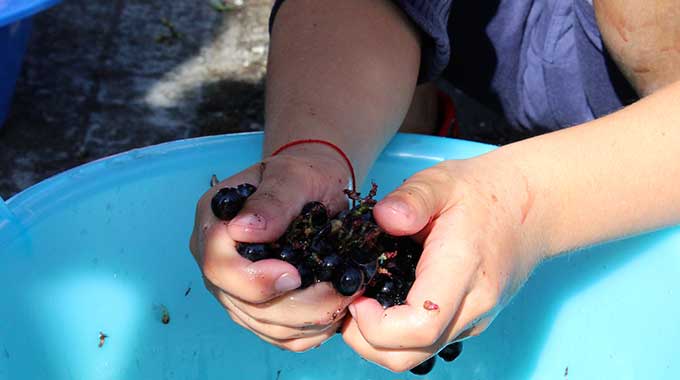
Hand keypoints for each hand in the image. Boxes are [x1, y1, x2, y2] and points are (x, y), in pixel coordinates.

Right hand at [189, 146, 359, 351]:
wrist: (316, 189)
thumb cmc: (304, 176)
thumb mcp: (293, 175)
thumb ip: (273, 200)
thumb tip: (243, 230)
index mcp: (214, 224)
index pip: (218, 265)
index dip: (255, 279)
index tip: (295, 275)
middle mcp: (217, 262)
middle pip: (242, 303)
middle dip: (296, 306)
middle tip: (340, 293)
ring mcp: (235, 290)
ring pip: (265, 325)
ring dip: (309, 320)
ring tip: (345, 298)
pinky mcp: (258, 310)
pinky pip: (280, 336)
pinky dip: (310, 331)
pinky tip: (334, 312)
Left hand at [341, 157, 545, 371]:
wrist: (532, 207)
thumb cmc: (483, 193)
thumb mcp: (442, 181)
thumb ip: (412, 198)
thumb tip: (383, 217)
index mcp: (462, 271)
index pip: (419, 326)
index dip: (375, 325)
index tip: (356, 297)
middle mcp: (472, 306)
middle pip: (410, 356)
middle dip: (365, 341)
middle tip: (348, 303)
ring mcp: (473, 319)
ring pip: (416, 356)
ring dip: (377, 341)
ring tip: (362, 301)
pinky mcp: (469, 322)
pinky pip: (427, 344)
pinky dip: (396, 335)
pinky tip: (385, 302)